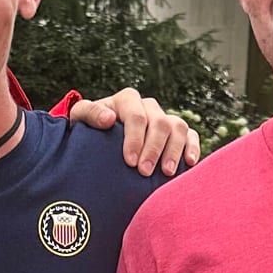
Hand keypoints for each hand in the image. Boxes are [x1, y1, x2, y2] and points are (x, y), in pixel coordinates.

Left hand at [70, 88, 200, 176]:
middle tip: (144, 172)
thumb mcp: (80, 119)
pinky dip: (192, 148)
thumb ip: (89, 114)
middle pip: (160, 123)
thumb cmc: (88, 131)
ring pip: (178, 128)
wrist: (98, 141)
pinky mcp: (176, 133)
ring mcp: (164, 119)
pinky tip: (189, 163)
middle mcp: (148, 107)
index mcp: (127, 100)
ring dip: (174, 150)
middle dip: (153, 148)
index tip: (130, 162)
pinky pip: (191, 135)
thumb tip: (109, 119)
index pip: (136, 115)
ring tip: (166, 173)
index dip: (135, 138)